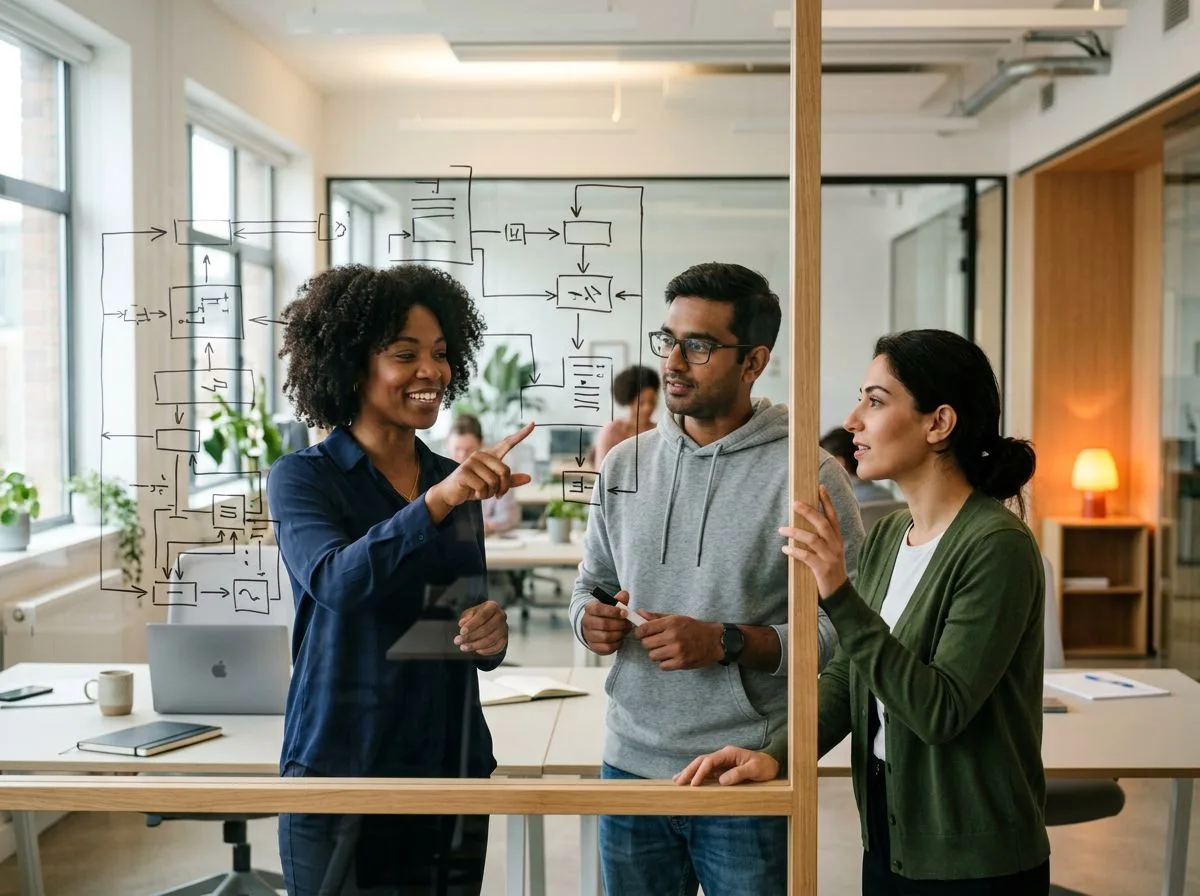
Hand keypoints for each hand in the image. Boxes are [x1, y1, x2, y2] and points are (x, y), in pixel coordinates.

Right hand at [429, 422, 534, 513]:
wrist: (451, 494)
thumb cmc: (473, 487)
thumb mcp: (494, 485)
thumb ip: (510, 481)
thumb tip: (529, 478)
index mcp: (490, 456)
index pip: (508, 443)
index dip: (521, 434)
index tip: (533, 424)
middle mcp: (481, 455)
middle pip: (505, 471)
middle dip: (503, 487)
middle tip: (498, 495)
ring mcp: (471, 462)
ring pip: (494, 481)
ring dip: (490, 493)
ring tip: (481, 492)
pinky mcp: (464, 472)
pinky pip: (483, 487)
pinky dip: (481, 495)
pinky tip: (473, 493)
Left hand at [456, 600, 506, 655]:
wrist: (488, 621)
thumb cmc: (477, 616)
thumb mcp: (470, 613)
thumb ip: (466, 617)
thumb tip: (462, 623)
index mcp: (492, 606)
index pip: (483, 615)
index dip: (472, 624)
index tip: (461, 632)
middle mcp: (501, 616)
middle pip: (487, 628)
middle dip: (471, 636)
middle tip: (458, 641)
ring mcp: (504, 628)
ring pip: (491, 639)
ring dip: (476, 645)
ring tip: (464, 647)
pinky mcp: (505, 638)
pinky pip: (497, 647)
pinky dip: (487, 650)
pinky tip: (477, 650)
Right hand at [582, 590, 631, 654]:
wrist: (595, 626)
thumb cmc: (606, 614)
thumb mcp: (612, 605)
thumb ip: (619, 600)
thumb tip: (625, 594)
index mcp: (589, 608)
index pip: (598, 609)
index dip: (613, 611)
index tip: (625, 613)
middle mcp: (586, 622)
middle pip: (604, 624)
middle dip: (620, 624)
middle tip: (628, 623)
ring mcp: (588, 635)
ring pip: (606, 636)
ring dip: (619, 634)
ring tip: (625, 630)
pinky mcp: (594, 646)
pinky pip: (607, 647)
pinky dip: (617, 643)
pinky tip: (620, 637)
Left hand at [635, 610, 721, 670]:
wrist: (714, 641)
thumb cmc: (694, 628)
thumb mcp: (677, 618)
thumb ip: (657, 617)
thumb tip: (640, 613)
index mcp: (671, 623)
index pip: (644, 629)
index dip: (639, 633)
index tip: (641, 635)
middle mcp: (673, 636)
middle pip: (646, 644)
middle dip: (649, 644)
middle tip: (657, 642)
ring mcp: (677, 650)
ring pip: (652, 656)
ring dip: (657, 654)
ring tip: (666, 650)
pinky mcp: (681, 663)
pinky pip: (662, 666)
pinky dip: (665, 663)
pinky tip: (672, 657)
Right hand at [674, 747, 779, 786]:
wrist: (772, 765)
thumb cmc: (765, 767)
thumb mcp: (754, 770)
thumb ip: (738, 774)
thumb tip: (721, 781)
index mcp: (728, 753)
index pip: (709, 761)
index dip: (700, 772)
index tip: (693, 784)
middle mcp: (722, 756)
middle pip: (701, 761)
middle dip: (689, 770)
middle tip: (677, 781)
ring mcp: (722, 763)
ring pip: (701, 766)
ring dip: (689, 772)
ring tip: (676, 780)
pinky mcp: (722, 770)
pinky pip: (707, 772)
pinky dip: (696, 776)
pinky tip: (689, 781)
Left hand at [779, 484, 848, 598]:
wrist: (840, 594)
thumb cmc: (829, 570)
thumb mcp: (828, 552)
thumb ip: (819, 539)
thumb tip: (799, 525)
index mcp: (837, 539)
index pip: (833, 516)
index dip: (827, 501)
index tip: (820, 487)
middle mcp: (836, 545)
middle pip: (823, 523)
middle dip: (808, 512)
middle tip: (794, 503)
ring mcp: (830, 557)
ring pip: (813, 539)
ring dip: (795, 533)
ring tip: (782, 529)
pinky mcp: (823, 569)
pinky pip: (807, 557)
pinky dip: (795, 552)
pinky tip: (785, 549)